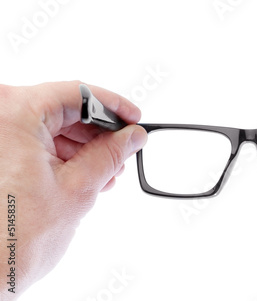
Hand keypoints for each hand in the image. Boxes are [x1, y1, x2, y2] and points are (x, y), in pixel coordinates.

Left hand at [0, 81, 146, 298]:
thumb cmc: (14, 238)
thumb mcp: (79, 186)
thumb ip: (111, 153)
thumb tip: (132, 137)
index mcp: (14, 113)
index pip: (77, 93)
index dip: (113, 106)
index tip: (134, 119)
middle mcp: (0, 117)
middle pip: (63, 109)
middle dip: (99, 132)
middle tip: (124, 148)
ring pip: (50, 126)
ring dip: (83, 146)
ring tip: (106, 170)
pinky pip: (35, 141)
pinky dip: (62, 154)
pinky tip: (85, 173)